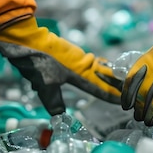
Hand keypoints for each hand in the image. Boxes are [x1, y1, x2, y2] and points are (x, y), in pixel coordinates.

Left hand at [0, 16, 121, 114]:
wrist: (25, 37)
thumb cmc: (37, 60)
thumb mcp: (45, 84)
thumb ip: (53, 100)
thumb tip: (60, 115)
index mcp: (80, 71)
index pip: (99, 87)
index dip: (111, 95)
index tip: (123, 100)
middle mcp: (81, 62)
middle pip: (102, 74)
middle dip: (113, 82)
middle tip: (127, 88)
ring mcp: (73, 56)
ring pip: (92, 68)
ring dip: (101, 74)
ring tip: (112, 80)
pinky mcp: (64, 53)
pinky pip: (80, 64)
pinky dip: (87, 69)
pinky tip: (83, 71)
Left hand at [121, 11, 152, 125]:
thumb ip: (152, 65)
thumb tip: (141, 81)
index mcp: (149, 60)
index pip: (132, 81)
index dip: (127, 95)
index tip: (126, 104)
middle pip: (142, 94)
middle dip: (139, 108)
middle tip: (137, 116)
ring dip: (151, 114)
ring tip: (148, 121)